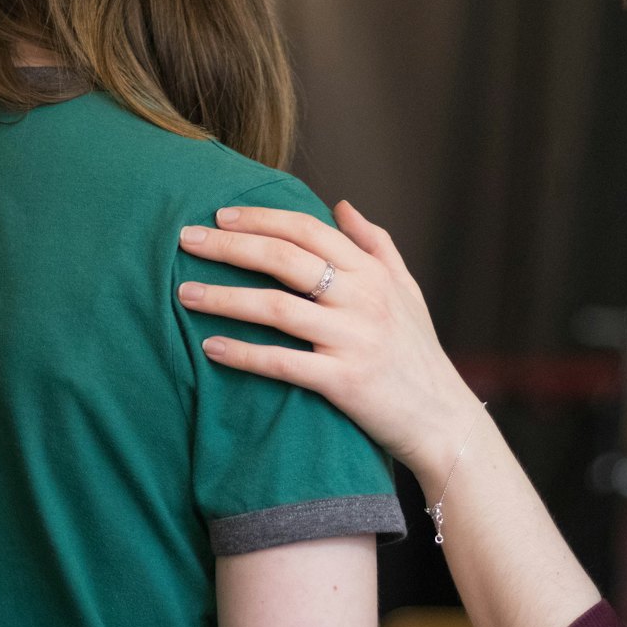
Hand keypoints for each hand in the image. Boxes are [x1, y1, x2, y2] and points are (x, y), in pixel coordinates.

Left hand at [176, 201, 483, 485]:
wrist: (443, 421)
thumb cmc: (418, 354)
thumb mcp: (406, 291)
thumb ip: (376, 244)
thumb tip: (342, 205)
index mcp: (372, 273)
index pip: (308, 230)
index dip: (261, 218)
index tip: (219, 214)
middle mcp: (363, 299)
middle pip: (284, 259)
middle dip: (229, 246)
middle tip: (186, 240)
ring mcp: (353, 339)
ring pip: (276, 308)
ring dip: (225, 298)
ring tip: (184, 294)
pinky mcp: (344, 382)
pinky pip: (283, 362)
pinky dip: (243, 353)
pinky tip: (210, 347)